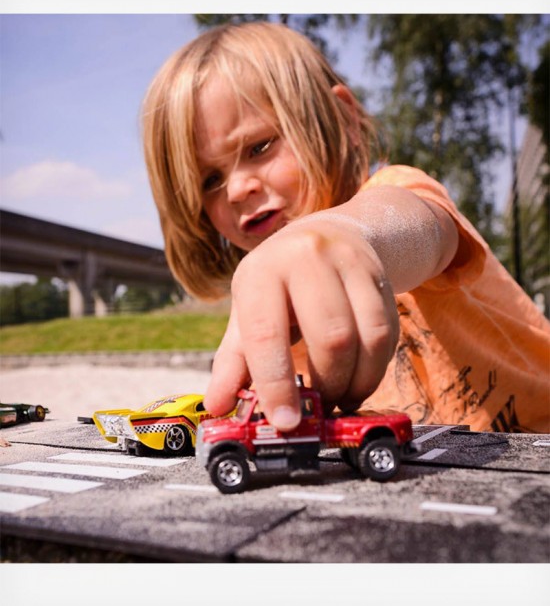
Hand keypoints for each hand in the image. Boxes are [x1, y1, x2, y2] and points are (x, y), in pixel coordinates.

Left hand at [203, 215, 398, 429]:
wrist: (326, 233)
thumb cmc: (278, 284)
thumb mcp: (248, 311)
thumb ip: (233, 360)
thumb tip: (218, 405)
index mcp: (262, 271)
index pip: (266, 333)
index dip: (275, 383)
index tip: (285, 421)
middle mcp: (306, 258)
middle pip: (331, 336)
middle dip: (329, 384)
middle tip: (320, 405)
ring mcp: (349, 262)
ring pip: (368, 336)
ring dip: (358, 381)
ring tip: (342, 396)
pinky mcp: (380, 275)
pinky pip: (388, 332)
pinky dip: (376, 367)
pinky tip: (360, 376)